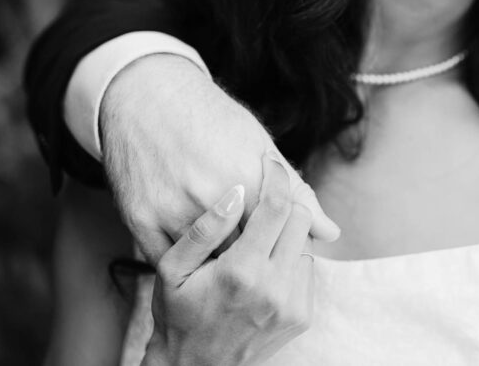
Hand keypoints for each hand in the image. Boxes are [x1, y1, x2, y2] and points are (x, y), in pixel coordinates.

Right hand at [100, 54, 337, 264]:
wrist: (149, 98)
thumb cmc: (213, 120)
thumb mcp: (258, 146)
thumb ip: (295, 193)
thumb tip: (331, 234)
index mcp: (247, 177)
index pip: (277, 236)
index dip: (279, 245)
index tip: (277, 243)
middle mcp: (210, 195)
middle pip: (243, 253)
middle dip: (251, 256)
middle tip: (252, 251)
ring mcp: (172, 209)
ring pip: (206, 262)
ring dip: (218, 262)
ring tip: (225, 252)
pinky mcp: (141, 219)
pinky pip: (169, 259)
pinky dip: (185, 260)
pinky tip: (195, 249)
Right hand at [142, 151, 314, 365]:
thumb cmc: (177, 313)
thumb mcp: (171, 268)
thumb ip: (204, 228)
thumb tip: (237, 192)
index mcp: (242, 271)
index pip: (277, 207)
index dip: (277, 178)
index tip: (270, 163)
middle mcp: (274, 288)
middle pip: (300, 219)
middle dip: (285, 203)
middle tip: (263, 200)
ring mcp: (292, 305)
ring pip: (307, 243)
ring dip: (288, 233)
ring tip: (259, 239)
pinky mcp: (302, 316)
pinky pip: (307, 269)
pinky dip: (291, 259)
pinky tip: (264, 266)